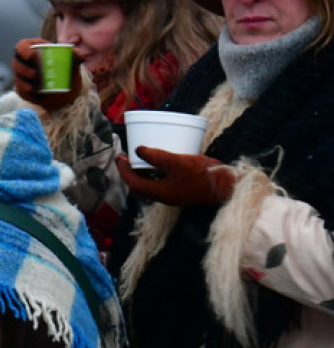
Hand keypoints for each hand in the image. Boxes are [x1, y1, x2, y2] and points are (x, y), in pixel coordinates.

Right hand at [12, 37, 82, 111]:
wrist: (66, 90)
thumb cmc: (66, 71)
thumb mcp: (72, 64)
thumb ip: (75, 57)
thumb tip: (78, 52)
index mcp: (34, 50)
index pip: (22, 46)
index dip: (24, 50)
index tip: (32, 55)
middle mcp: (25, 62)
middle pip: (16, 63)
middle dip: (23, 69)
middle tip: (35, 74)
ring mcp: (22, 76)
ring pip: (17, 78)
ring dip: (24, 83)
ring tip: (34, 87)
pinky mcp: (23, 89)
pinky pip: (21, 92)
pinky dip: (28, 94)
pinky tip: (36, 96)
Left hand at [117, 147, 234, 205]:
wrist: (228, 186)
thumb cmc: (204, 174)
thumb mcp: (178, 161)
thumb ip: (157, 156)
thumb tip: (138, 149)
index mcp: (160, 193)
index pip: (134, 183)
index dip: (124, 171)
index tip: (119, 157)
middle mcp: (164, 197)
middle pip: (140, 186)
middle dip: (130, 173)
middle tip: (126, 158)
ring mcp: (174, 195)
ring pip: (151, 185)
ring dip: (143, 173)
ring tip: (140, 159)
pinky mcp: (182, 191)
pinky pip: (162, 183)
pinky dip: (156, 173)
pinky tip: (161, 163)